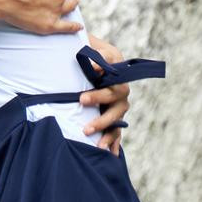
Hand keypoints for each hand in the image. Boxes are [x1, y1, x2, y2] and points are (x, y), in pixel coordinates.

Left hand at [80, 33, 130, 154]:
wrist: (91, 61)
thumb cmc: (88, 53)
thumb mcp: (90, 46)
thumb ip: (94, 53)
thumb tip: (95, 65)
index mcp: (116, 70)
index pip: (113, 73)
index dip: (101, 74)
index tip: (90, 73)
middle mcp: (120, 89)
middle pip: (114, 97)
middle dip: (98, 99)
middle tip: (81, 100)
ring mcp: (118, 105)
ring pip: (116, 118)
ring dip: (107, 129)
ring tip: (97, 143)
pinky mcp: (114, 118)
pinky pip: (116, 132)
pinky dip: (114, 143)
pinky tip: (110, 155)